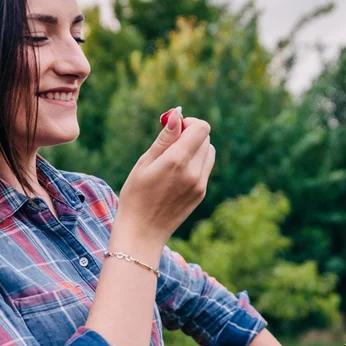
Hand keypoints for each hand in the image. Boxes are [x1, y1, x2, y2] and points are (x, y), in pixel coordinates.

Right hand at [116, 107, 214, 248]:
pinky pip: (205, 168)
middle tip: (169, 145)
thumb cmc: (136, 195)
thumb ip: (165, 138)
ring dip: (195, 149)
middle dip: (190, 134)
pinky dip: (195, 164)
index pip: (201, 128)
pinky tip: (176, 175)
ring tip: (173, 160)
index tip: (173, 129)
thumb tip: (177, 114)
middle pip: (205, 138)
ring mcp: (200, 184)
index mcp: (177, 161)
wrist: (142, 232)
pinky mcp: (201, 193)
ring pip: (208, 152)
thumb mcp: (145, 163)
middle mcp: (193, 172)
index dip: (189, 123)